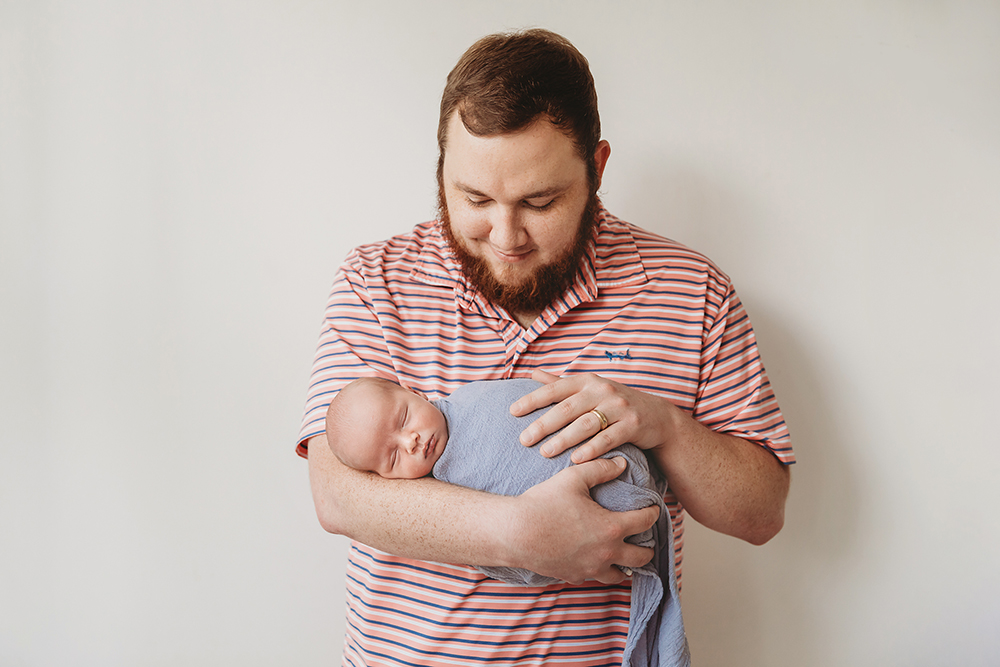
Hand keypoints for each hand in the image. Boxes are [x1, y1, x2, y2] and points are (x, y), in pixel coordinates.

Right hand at [508, 457, 658, 584]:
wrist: (514, 532)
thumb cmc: (543, 502)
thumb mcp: (574, 477)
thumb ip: (601, 468)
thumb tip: (621, 464)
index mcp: (612, 527)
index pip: (646, 521)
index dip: (653, 512)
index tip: (652, 507)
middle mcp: (606, 553)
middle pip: (643, 557)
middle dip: (648, 546)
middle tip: (645, 537)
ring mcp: (590, 569)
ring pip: (621, 575)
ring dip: (627, 564)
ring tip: (624, 553)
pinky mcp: (574, 576)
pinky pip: (595, 577)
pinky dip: (601, 569)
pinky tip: (595, 559)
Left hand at [511, 369, 676, 463]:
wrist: (657, 417)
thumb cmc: (614, 403)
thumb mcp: (589, 389)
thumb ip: (560, 384)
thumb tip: (531, 374)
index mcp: (587, 381)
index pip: (555, 389)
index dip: (533, 399)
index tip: (512, 412)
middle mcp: (602, 390)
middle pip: (567, 408)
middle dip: (543, 424)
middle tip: (524, 439)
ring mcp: (619, 407)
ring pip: (586, 424)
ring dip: (564, 439)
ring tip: (545, 452)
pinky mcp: (633, 425)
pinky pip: (609, 438)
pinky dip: (591, 449)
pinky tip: (576, 460)